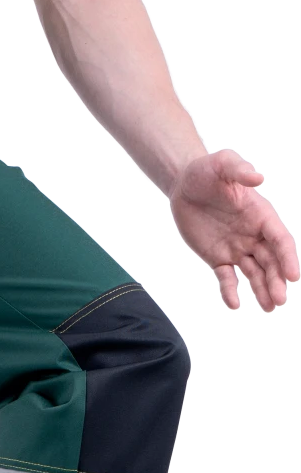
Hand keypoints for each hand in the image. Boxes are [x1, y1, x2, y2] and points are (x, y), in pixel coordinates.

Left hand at [168, 149, 299, 311]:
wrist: (183, 184)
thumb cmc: (206, 171)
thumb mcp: (222, 165)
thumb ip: (238, 170)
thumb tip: (258, 177)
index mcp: (261, 216)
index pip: (279, 240)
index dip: (288, 258)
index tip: (294, 276)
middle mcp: (253, 235)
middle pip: (270, 261)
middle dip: (276, 280)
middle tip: (280, 300)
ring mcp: (236, 248)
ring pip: (254, 272)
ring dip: (262, 289)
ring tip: (269, 307)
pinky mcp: (217, 257)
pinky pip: (226, 277)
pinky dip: (231, 290)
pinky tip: (234, 304)